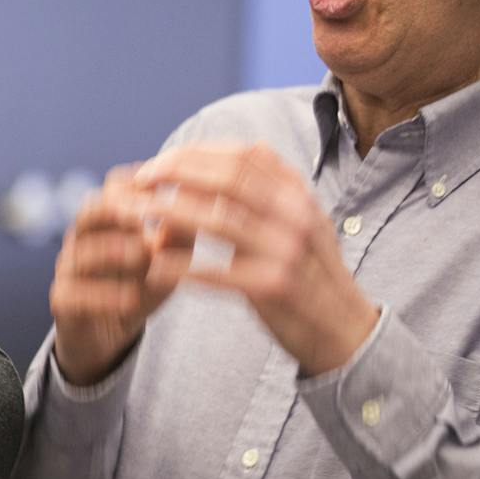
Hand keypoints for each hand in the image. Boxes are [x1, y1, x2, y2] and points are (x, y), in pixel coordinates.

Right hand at [51, 165, 183, 384]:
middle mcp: (82, 239)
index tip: (168, 189)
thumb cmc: (137, 287)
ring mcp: (68, 269)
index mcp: (106, 222)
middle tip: (147, 216)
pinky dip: (103, 295)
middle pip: (89, 212)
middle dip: (118, 210)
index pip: (113, 188)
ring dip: (113, 250)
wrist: (107, 335)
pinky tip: (130, 299)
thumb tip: (199, 206)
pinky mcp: (61, 301)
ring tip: (144, 255)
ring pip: (81, 252)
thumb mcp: (165, 263)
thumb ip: (179, 238)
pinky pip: (74, 293)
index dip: (139, 184)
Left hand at [134, 142, 378, 375]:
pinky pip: (221, 273)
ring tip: (134, 213)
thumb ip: (272, 188)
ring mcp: (288, 251)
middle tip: (138, 182)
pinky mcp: (275, 288)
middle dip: (176, 174)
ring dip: (169, 213)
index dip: (194, 155)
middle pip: (228, 179)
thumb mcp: (302, 220)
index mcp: (298, 195)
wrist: (346, 330)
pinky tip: (154, 266)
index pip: (242, 156)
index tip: (158, 163)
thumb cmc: (310, 272)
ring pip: (219, 220)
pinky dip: (185, 267)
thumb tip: (244, 149)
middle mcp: (296, 216)